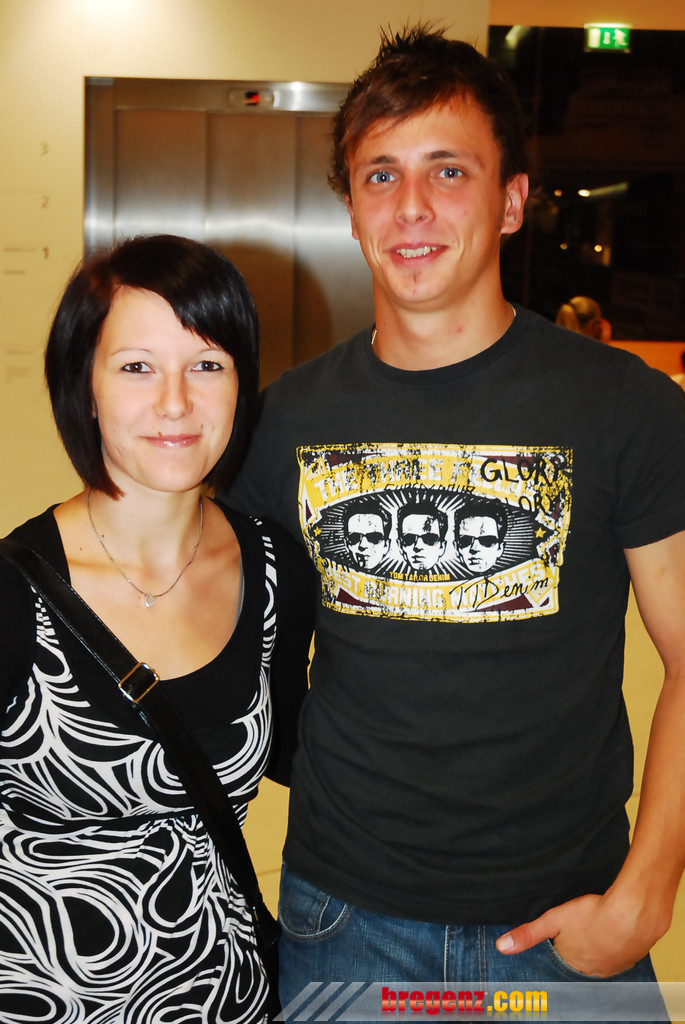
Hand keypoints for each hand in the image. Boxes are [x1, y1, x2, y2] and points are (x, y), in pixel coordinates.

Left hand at [495, 892, 655, 977]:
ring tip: (597, 927)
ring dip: (597, 945)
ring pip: (599, 957)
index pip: (561, 956)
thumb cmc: (592, 915)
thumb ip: (528, 934)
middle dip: (579, 945)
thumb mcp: (553, 920)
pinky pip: (618, 954)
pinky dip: (615, 944)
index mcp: (571, 963)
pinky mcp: (630, 959)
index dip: (561, 942)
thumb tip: (501, 947)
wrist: (633, 914)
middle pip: (580, 958)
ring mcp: (612, 967)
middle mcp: (591, 971)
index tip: (565, 933)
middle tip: (582, 926)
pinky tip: (614, 931)